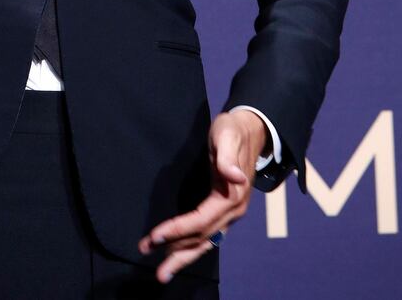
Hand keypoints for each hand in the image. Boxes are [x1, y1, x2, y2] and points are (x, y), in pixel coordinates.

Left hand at [138, 108, 266, 282]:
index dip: (178, 230)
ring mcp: (230, 214)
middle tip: (152, 261)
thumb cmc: (233, 131)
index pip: (200, 220)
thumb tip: (236, 178)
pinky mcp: (224, 211)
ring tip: (163, 271)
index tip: (155, 235)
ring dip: (183, 256)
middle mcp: (233, 211)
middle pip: (201, 237)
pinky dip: (193, 248)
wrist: (249, 130)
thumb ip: (227, 158)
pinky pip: (208, 236)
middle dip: (175, 250)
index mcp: (232, 197)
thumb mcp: (227, 137)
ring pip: (205, 242)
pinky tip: (180, 253)